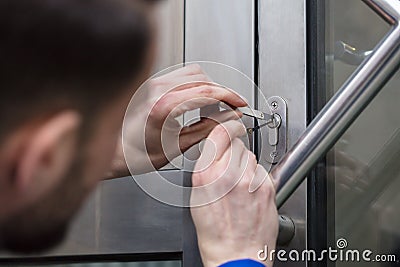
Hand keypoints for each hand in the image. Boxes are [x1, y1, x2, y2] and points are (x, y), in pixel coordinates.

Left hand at [115, 64, 246, 175]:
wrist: (115, 150)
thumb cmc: (138, 154)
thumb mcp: (178, 147)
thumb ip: (208, 129)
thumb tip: (229, 118)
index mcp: (164, 106)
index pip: (207, 91)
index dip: (229, 96)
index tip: (239, 103)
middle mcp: (158, 89)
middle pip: (203, 79)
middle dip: (221, 92)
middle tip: (230, 108)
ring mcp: (154, 83)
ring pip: (194, 72)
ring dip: (209, 86)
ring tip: (213, 105)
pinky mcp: (152, 83)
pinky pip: (181, 74)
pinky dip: (196, 83)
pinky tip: (197, 99)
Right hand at [190, 120, 278, 266]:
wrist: (236, 254)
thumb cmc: (215, 231)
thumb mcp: (197, 196)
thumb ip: (206, 167)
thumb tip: (215, 148)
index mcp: (206, 175)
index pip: (220, 132)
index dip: (227, 126)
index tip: (230, 124)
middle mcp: (227, 174)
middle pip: (237, 142)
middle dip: (234, 149)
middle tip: (231, 165)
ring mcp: (249, 181)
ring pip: (250, 155)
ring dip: (245, 163)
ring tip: (239, 184)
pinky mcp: (266, 188)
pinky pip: (261, 170)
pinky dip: (256, 176)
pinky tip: (248, 192)